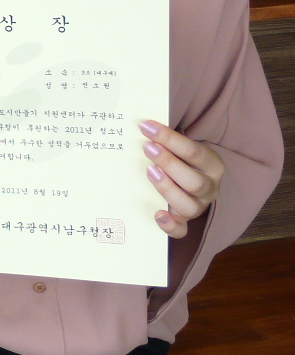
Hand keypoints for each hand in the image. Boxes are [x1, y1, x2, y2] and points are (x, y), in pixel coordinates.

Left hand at [141, 120, 223, 236]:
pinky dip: (170, 226)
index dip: (170, 139)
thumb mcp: (182, 148)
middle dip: (170, 163)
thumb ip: (168, 139)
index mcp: (212, 165)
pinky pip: (181, 231)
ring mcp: (199, 206)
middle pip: (194, 181)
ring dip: (167, 189)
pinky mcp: (185, 222)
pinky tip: (156, 214)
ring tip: (149, 171)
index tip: (147, 127)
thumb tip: (143, 124)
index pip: (194, 152)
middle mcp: (210, 188)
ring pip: (189, 206)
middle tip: (148, 148)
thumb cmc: (181, 159)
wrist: (190, 180)